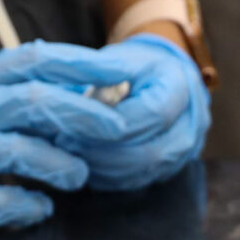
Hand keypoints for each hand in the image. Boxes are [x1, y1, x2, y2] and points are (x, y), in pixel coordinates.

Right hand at [0, 42, 145, 228]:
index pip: (35, 60)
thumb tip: (71, 91)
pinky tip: (39, 208)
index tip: (120, 68)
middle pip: (33, 103)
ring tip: (78, 177)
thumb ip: (3, 90)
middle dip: (82, 116)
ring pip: (16, 151)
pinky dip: (24, 206)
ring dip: (57, 164)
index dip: (81, 65)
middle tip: (118, 130)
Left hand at [63, 34, 207, 190]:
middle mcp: (189, 127)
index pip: (149, 115)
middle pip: (146, 151)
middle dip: (99, 149)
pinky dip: (103, 175)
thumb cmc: (134, 67)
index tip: (71, 119)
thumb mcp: (119, 57)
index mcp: (180, 90)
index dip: (109, 122)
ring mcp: (180, 154)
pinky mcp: (163, 172)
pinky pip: (132, 182)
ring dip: (98, 166)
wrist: (161, 82)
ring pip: (139, 172)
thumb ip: (93, 66)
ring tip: (65, 151)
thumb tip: (51, 70)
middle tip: (61, 142)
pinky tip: (79, 161)